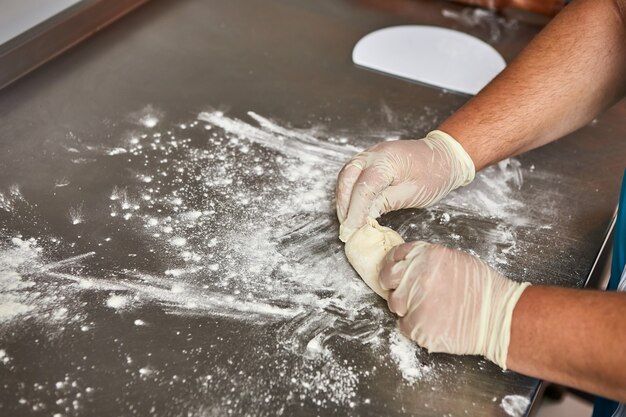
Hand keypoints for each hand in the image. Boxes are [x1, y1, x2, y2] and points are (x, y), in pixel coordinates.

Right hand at [336, 130, 474, 241]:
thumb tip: (363, 217)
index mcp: (386, 162)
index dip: (355, 212)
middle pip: (347, 179)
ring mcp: (370, 154)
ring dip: (343, 198)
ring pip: (346, 175)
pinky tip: (352, 205)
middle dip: (343, 205)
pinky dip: (349, 190)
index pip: (362, 189)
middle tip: (346, 227)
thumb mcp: (411, 194)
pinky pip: (352, 173)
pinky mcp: (371, 158)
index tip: (350, 231)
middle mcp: (373, 154)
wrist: (444, 156)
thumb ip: (384, 203)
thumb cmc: (433, 175)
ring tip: (347, 219)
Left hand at [380, 241, 529, 368]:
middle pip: (388, 280)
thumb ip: (427, 260)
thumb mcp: (453, 260)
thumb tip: (408, 265)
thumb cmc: (481, 288)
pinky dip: (416, 326)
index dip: (391, 265)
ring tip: (430, 310)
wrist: (497, 315)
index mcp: (425, 256)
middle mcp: (416, 276)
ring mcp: (414, 301)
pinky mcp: (417, 326)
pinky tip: (435, 323)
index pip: (393, 256)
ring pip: (395, 305)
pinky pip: (405, 325)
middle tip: (408, 294)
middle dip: (394, 287)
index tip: (392, 273)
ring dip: (407, 308)